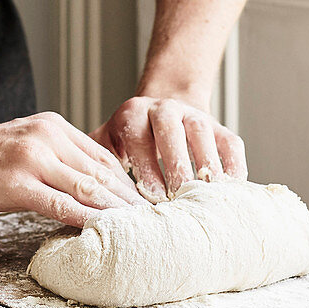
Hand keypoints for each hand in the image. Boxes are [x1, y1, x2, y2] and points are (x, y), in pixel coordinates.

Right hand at [0, 112, 144, 227]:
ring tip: (137, 233)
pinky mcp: (17, 183)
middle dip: (129, 201)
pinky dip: (86, 220)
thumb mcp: (19, 148)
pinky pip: (61, 205)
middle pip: (101, 172)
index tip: (143, 205)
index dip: (126, 183)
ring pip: (87, 188)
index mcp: (50, 126)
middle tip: (153, 224)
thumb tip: (80, 190)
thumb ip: (51, 161)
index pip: (101, 157)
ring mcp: (32, 157)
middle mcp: (46, 136)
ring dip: (116, 212)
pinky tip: (102, 234)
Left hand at [91, 96, 247, 202]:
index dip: (144, 167)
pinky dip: (233, 166)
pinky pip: (231, 144)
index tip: (147, 197)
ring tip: (204, 198)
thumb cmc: (128, 142)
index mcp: (132, 114)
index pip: (138, 138)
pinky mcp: (220, 127)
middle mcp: (164, 109)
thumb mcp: (106, 144)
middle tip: (176, 198)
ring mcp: (195, 116)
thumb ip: (93, 162)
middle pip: (171, 134)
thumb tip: (75, 195)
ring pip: (202, 137)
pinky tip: (231, 191)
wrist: (164, 111)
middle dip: (174, 166)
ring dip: (205, 167)